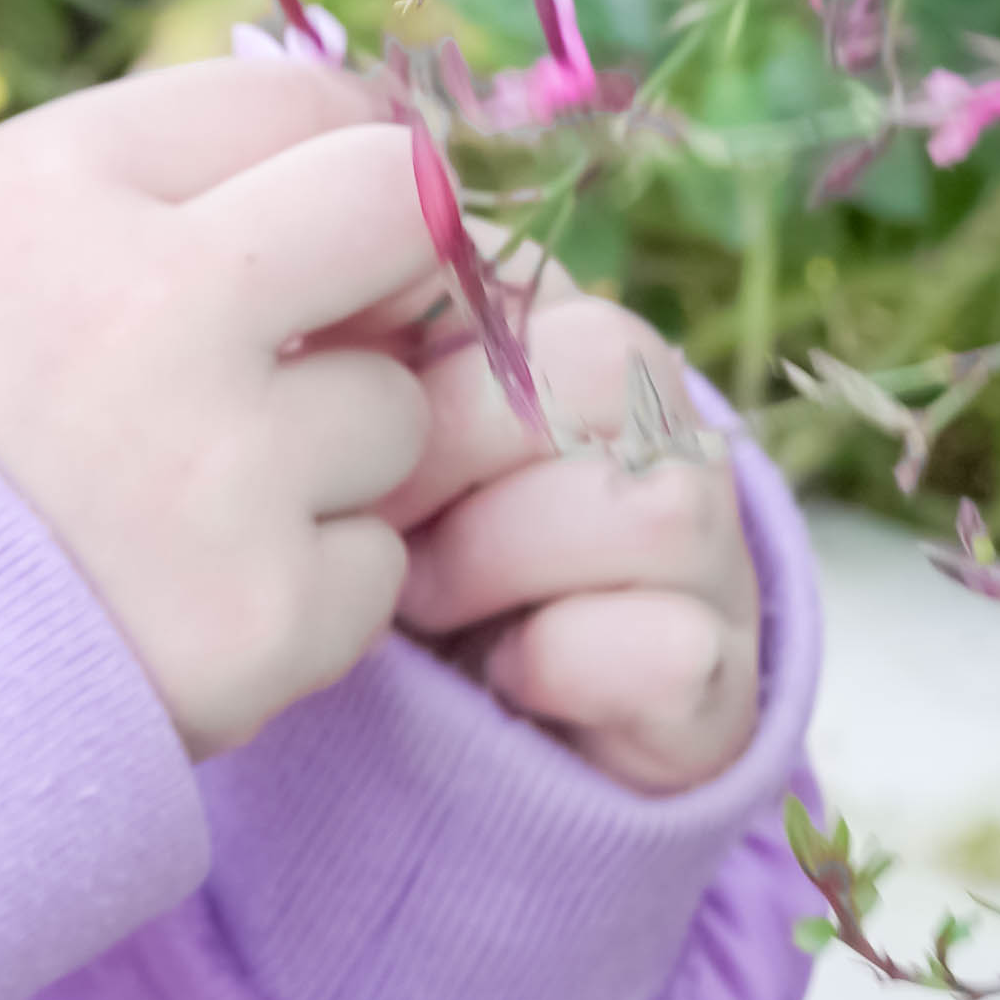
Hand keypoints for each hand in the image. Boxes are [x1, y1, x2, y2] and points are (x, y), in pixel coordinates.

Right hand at [0, 54, 445, 763]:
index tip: (318, 215)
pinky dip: (303, 592)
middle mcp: (146, 305)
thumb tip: (362, 163)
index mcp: (51, 189)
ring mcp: (217, 471)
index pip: (293, 97)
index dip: (326, 154)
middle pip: (399, 208)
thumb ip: (148, 190)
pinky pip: (372, 566)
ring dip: (327, 458)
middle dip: (384, 268)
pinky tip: (180, 602)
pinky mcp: (263, 617)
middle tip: (320, 335)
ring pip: (396, 410)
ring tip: (181, 506)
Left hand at [303, 262, 763, 794]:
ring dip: (500, 556)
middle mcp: (656, 421)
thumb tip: (278, 309)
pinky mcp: (721, 673)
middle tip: (362, 514)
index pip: (509, 267)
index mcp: (556, 332)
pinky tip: (502, 672)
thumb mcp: (339, 442)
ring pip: (648, 504)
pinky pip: (667, 647)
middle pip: (599, 362)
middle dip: (446, 442)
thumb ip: (325, 359)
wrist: (468, 731)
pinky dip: (561, 663)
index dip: (402, 330)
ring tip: (418, 600)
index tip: (310, 395)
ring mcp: (705, 544)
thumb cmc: (381, 557)